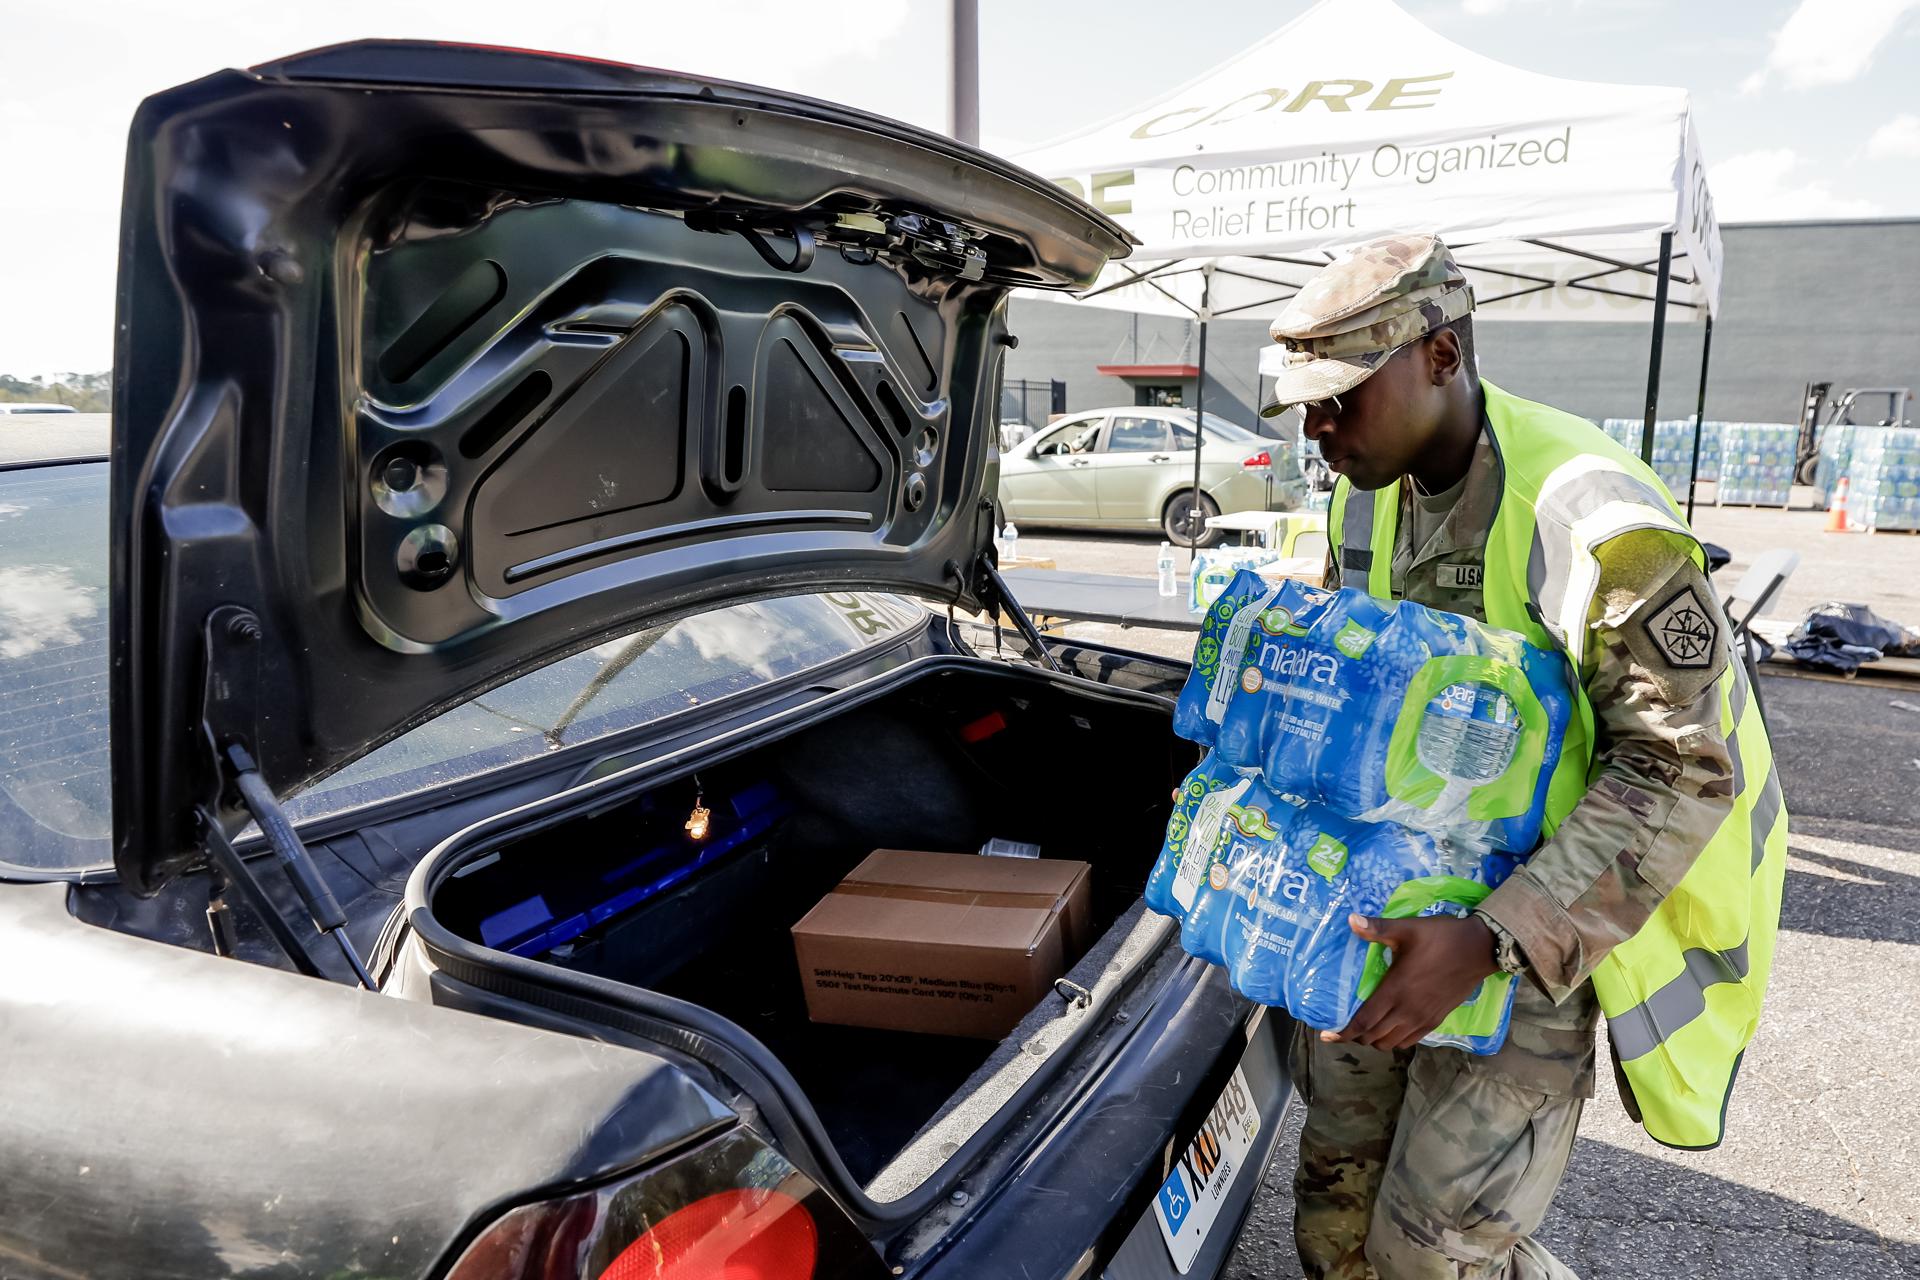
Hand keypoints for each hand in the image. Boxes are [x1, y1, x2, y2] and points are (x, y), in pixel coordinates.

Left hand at [1320, 913, 1498, 1050]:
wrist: (1478, 949)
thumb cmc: (1440, 938)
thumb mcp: (1406, 929)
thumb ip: (1377, 929)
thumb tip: (1351, 920)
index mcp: (1395, 990)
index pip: (1363, 1021)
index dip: (1344, 1032)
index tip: (1328, 1035)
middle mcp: (1407, 1011)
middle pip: (1374, 1036)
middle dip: (1355, 1035)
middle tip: (1344, 1026)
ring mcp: (1423, 1019)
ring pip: (1391, 1043)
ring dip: (1375, 1039)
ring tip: (1365, 1028)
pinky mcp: (1436, 1020)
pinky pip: (1410, 1041)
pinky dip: (1395, 1040)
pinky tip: (1390, 1027)